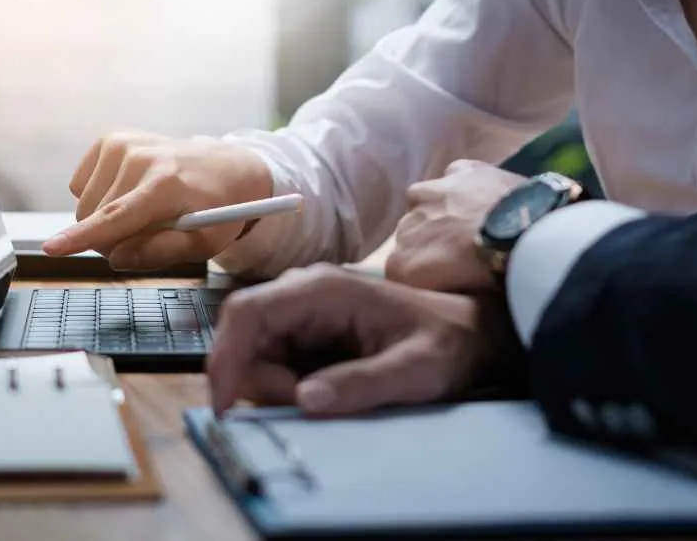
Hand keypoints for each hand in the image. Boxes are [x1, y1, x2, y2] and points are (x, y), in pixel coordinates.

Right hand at [42, 131, 271, 270]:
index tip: (52, 248)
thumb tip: (116, 257)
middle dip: (109, 239)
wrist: (227, 169)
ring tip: (141, 212)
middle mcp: (141, 157)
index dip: (82, 237)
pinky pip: (80, 185)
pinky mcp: (111, 138)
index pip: (116, 217)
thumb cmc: (216, 212)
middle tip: (143, 236)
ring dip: (104, 219)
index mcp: (167, 185)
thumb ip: (160, 253)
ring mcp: (124, 143)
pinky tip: (127, 191)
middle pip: (95, 217)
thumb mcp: (203, 244)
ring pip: (84, 204)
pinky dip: (97, 196)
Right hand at [208, 264, 521, 416]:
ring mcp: (302, 313)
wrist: (471, 334)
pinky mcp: (306, 333)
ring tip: (329, 399)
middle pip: (244, 339)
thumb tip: (305, 401)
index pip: (246, 312)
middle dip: (262, 382)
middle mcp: (303, 294)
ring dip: (276, 388)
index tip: (225, 405)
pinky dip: (286, 388)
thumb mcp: (415, 371)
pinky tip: (325, 394)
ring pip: (255, 355)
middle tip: (307, 408)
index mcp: (322, 289)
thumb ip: (363, 384)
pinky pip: (273, 362)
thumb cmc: (448, 344)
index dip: (225, 357)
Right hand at [385, 160, 525, 292]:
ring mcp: (428, 192)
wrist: (534, 238)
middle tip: (462, 254)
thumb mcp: (457, 303)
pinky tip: (484, 195)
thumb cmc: (496, 280)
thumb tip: (439, 284)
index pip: (400, 274)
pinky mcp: (460, 170)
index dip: (424, 277)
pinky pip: (453, 176)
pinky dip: (464, 185)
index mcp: (400, 265)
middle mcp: (404, 226)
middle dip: (429, 243)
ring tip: (472, 222)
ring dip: (440, 211)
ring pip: (424, 202)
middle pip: (410, 237)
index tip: (446, 280)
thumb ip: (433, 290)